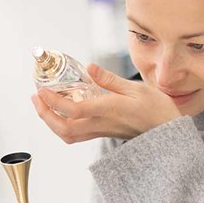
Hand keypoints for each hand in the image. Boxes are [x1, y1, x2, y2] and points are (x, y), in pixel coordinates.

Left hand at [31, 63, 181, 142]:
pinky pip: (76, 135)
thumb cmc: (157, 110)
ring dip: (51, 122)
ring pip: (68, 135)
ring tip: (44, 105)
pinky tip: (61, 112)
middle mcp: (101, 124)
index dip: (53, 101)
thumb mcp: (136, 88)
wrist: (167, 134)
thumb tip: (90, 67)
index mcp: (108, 110)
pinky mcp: (103, 134)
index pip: (73, 110)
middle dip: (45, 115)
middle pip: (64, 128)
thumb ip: (109, 79)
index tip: (42, 90)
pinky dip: (62, 126)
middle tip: (36, 98)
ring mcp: (101, 131)